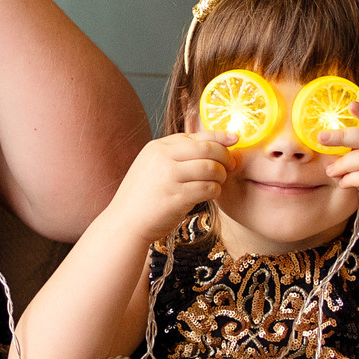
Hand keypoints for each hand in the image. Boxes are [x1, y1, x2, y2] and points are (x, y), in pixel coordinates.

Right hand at [103, 131, 236, 243]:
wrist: (124, 223)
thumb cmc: (142, 197)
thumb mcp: (152, 166)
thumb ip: (174, 155)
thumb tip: (209, 146)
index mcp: (157, 147)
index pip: (195, 135)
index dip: (219, 136)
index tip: (234, 139)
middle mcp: (163, 158)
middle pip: (207, 148)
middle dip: (225, 156)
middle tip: (231, 165)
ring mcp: (169, 177)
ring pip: (211, 168)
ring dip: (221, 175)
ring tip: (219, 181)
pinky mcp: (177, 197)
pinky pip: (207, 188)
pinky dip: (215, 190)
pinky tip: (211, 194)